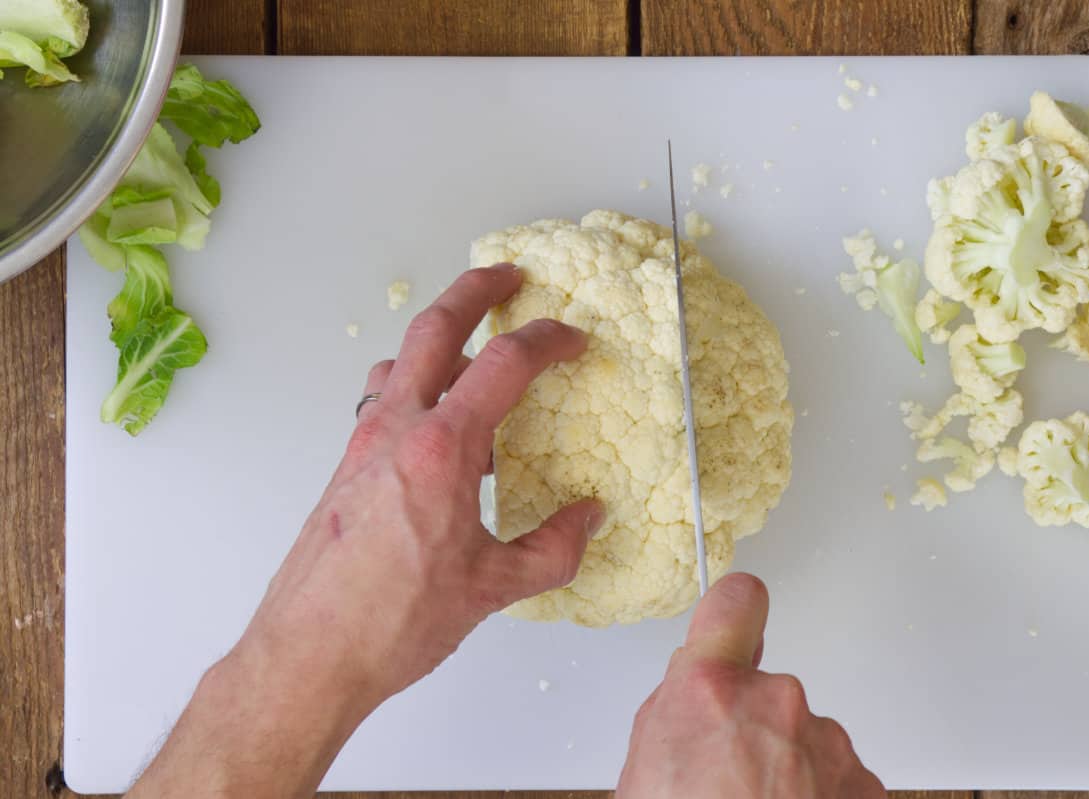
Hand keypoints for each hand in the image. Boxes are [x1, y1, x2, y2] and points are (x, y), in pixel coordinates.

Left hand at [243, 262, 602, 706]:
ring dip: (438, 344)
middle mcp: (395, 431)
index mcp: (441, 449)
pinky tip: (439, 433)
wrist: (307, 655)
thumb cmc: (391, 622)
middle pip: (434, 329)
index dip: (547, 341)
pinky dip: (414, 391)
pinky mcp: (345, 470)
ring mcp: (362, 446)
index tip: (571, 339)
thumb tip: (586, 520)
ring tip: (473, 355)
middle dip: (474, 291)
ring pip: (399, 364)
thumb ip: (552, 549)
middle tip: (506, 278)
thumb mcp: (492, 589)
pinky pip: (382, 404)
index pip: (503, 364)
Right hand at [616, 574, 885, 798]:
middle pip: (767, 688)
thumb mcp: (643, 771)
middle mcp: (776, 703)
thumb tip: (696, 695)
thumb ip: (678, 711)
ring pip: (803, 737)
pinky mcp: (863, 785)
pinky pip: (834, 776)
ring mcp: (826, 745)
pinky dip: (817, 798)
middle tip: (725, 780)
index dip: (734, 609)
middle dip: (752, 724)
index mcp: (709, 690)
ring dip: (787, 768)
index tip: (737, 612)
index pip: (736, 601)